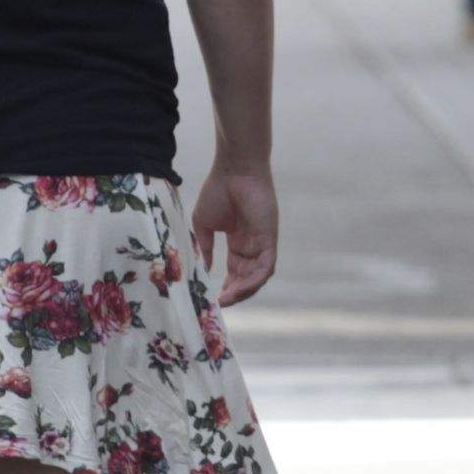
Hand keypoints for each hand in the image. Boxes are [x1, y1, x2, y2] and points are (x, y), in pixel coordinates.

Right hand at [192, 161, 278, 306]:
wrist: (234, 169)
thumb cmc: (218, 190)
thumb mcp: (204, 224)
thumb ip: (205, 246)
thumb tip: (204, 268)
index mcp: (239, 240)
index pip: (236, 269)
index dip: (228, 284)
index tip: (216, 297)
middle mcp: (253, 244)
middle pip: (247, 276)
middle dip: (235, 292)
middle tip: (221, 303)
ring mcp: (263, 242)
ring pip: (257, 276)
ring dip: (244, 291)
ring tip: (227, 300)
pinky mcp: (270, 239)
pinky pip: (265, 267)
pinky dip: (254, 281)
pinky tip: (239, 289)